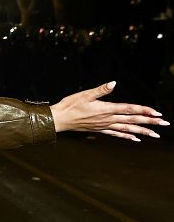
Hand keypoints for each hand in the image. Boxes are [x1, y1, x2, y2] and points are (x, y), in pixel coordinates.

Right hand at [49, 81, 168, 140]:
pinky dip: (127, 136)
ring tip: (156, 135)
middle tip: (164, 124)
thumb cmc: (70, 105)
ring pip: (127, 129)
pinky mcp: (100, 129)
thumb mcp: (84, 94)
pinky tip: (136, 138)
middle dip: (150, 122)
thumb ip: (100, 90)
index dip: (144, 110)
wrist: (59, 120)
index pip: (130, 109)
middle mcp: (108, 119)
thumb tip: (113, 83)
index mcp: (106, 109)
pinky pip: (117, 133)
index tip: (158, 113)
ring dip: (142, 131)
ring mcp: (104, 125)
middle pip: (133, 120)